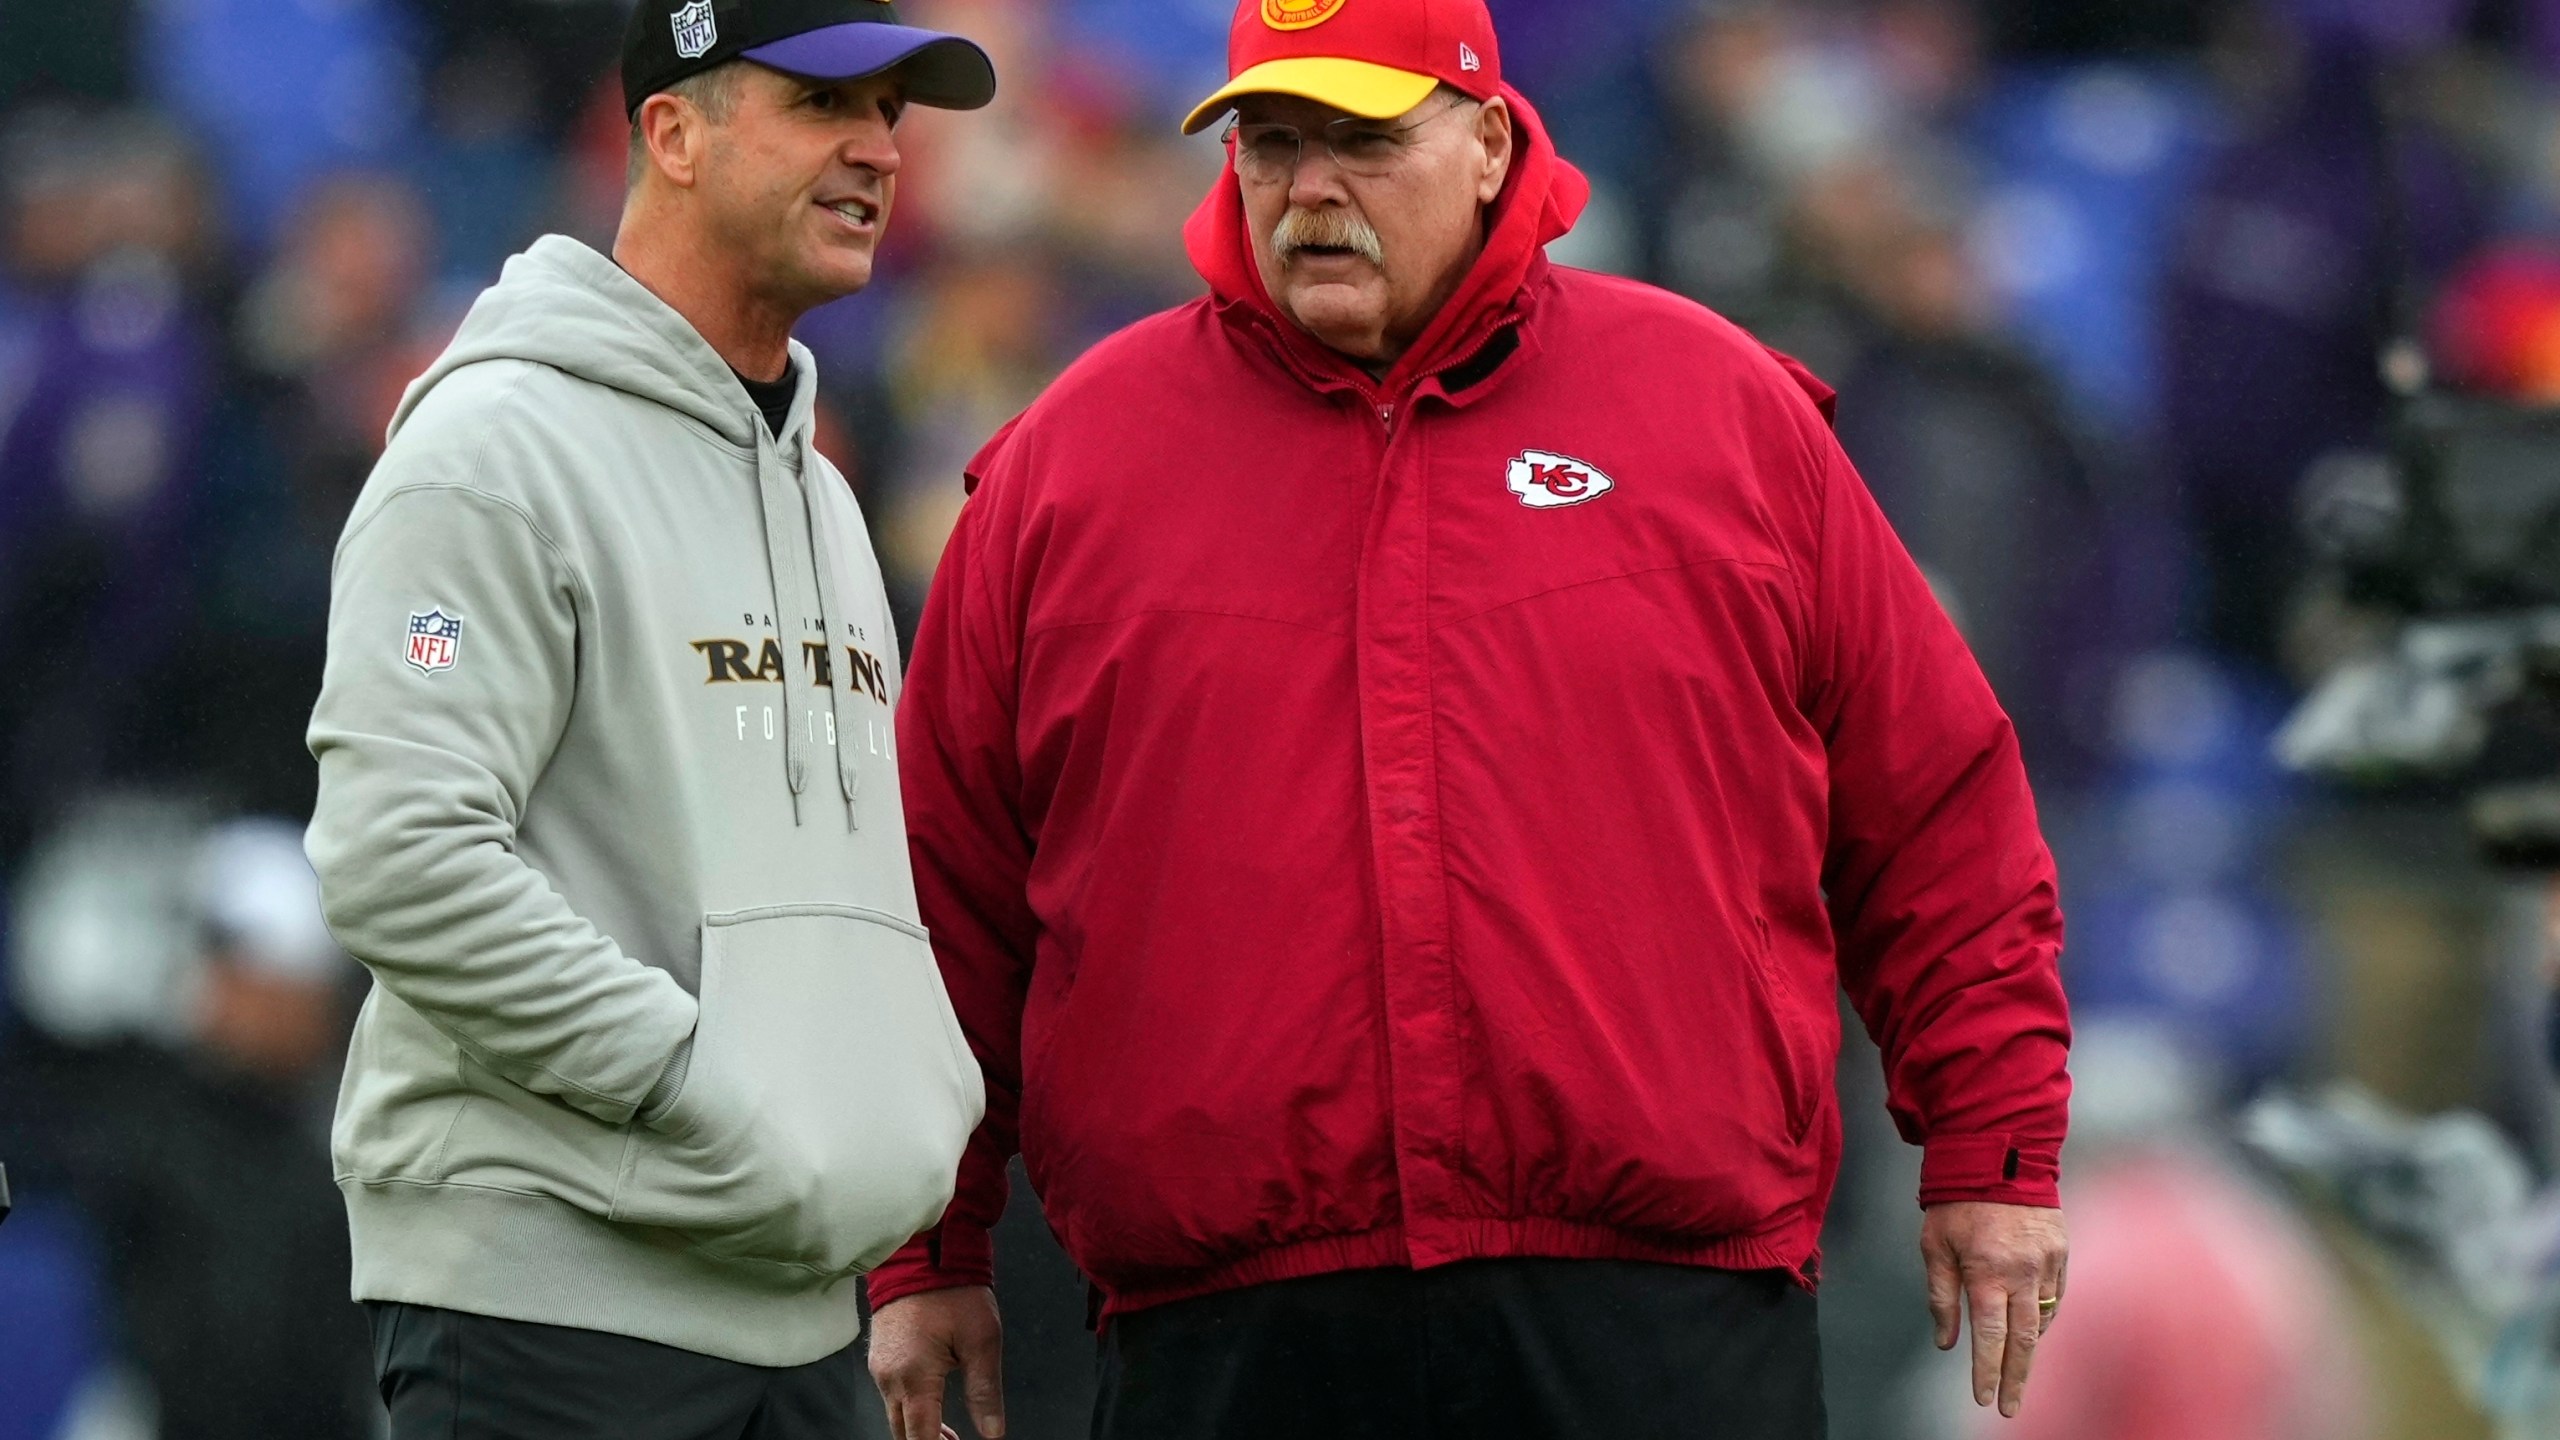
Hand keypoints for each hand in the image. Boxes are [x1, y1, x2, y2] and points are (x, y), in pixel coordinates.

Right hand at [870, 1286, 1004, 1439]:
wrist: (922, 1252)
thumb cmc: (954, 1292)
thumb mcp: (982, 1341)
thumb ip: (985, 1392)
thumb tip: (993, 1433)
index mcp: (914, 1378)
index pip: (920, 1438)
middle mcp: (889, 1378)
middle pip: (902, 1433)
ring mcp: (879, 1367)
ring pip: (894, 1415)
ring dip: (918, 1429)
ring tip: (949, 1435)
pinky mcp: (878, 1356)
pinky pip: (890, 1395)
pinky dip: (910, 1408)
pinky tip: (931, 1405)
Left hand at [1921, 1201, 2066, 1418]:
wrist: (1999, 1153)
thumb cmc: (1957, 1200)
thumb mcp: (1935, 1245)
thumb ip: (1941, 1296)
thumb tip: (1946, 1343)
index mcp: (1987, 1272)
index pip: (1989, 1337)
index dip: (1987, 1372)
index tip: (1984, 1399)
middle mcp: (2023, 1273)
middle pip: (2024, 1341)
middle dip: (2016, 1379)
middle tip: (2009, 1408)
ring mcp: (2048, 1264)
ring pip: (2043, 1320)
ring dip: (2030, 1349)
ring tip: (2016, 1372)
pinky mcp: (2062, 1252)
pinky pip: (2056, 1296)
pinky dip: (2045, 1317)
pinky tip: (2033, 1330)